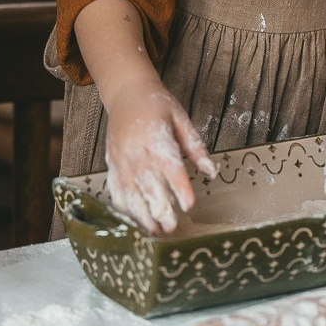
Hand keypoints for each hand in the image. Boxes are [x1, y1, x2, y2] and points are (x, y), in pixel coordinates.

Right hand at [104, 80, 216, 234]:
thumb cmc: (156, 105)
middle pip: (150, 188)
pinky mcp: (113, 166)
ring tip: (155, 231)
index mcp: (157, 140)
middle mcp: (138, 154)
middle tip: (173, 228)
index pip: (171, 169)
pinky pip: (116, 192)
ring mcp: (122, 162)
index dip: (180, 189)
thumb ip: (196, 147)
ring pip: (130, 195)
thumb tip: (212, 170)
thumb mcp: (181, 119)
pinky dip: (125, 209)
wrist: (126, 94)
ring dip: (142, 215)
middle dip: (162, 211)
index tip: (189, 205)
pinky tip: (136, 218)